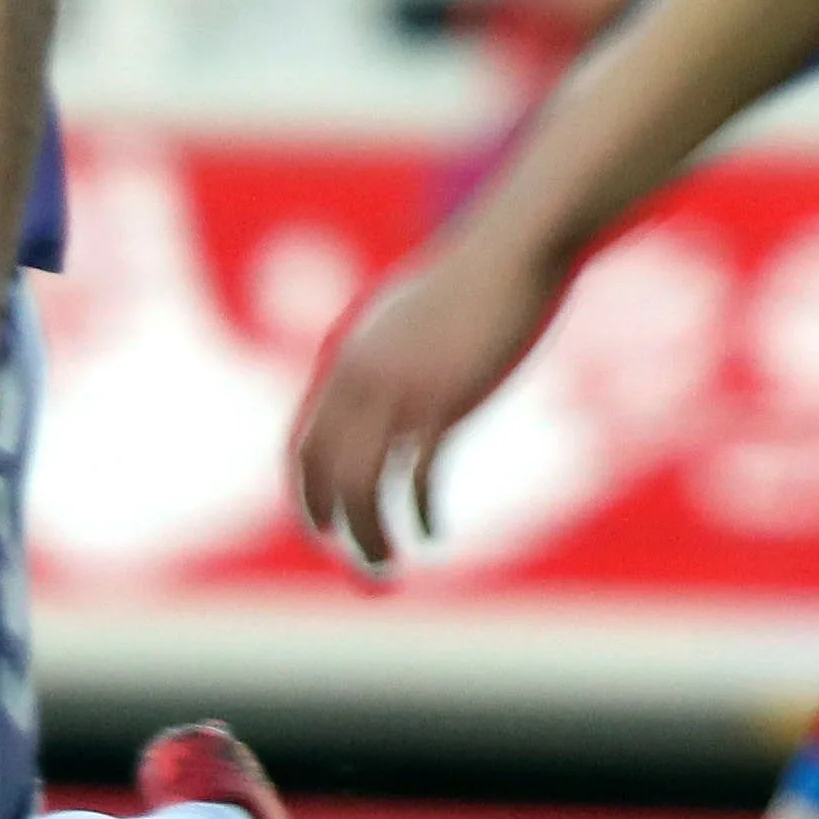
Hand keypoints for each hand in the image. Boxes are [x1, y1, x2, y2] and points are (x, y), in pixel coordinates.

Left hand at [285, 232, 562, 573]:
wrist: (516, 247)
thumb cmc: (479, 277)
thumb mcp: (416, 314)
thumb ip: (392, 351)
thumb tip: (390, 383)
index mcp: (347, 359)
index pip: (303, 446)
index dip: (308, 497)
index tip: (325, 531)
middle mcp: (358, 378)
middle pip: (323, 474)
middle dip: (333, 529)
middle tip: (361, 565)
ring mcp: (398, 390)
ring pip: (361, 486)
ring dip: (366, 538)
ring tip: (384, 570)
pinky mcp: (442, 401)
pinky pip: (418, 476)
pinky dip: (420, 511)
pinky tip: (431, 530)